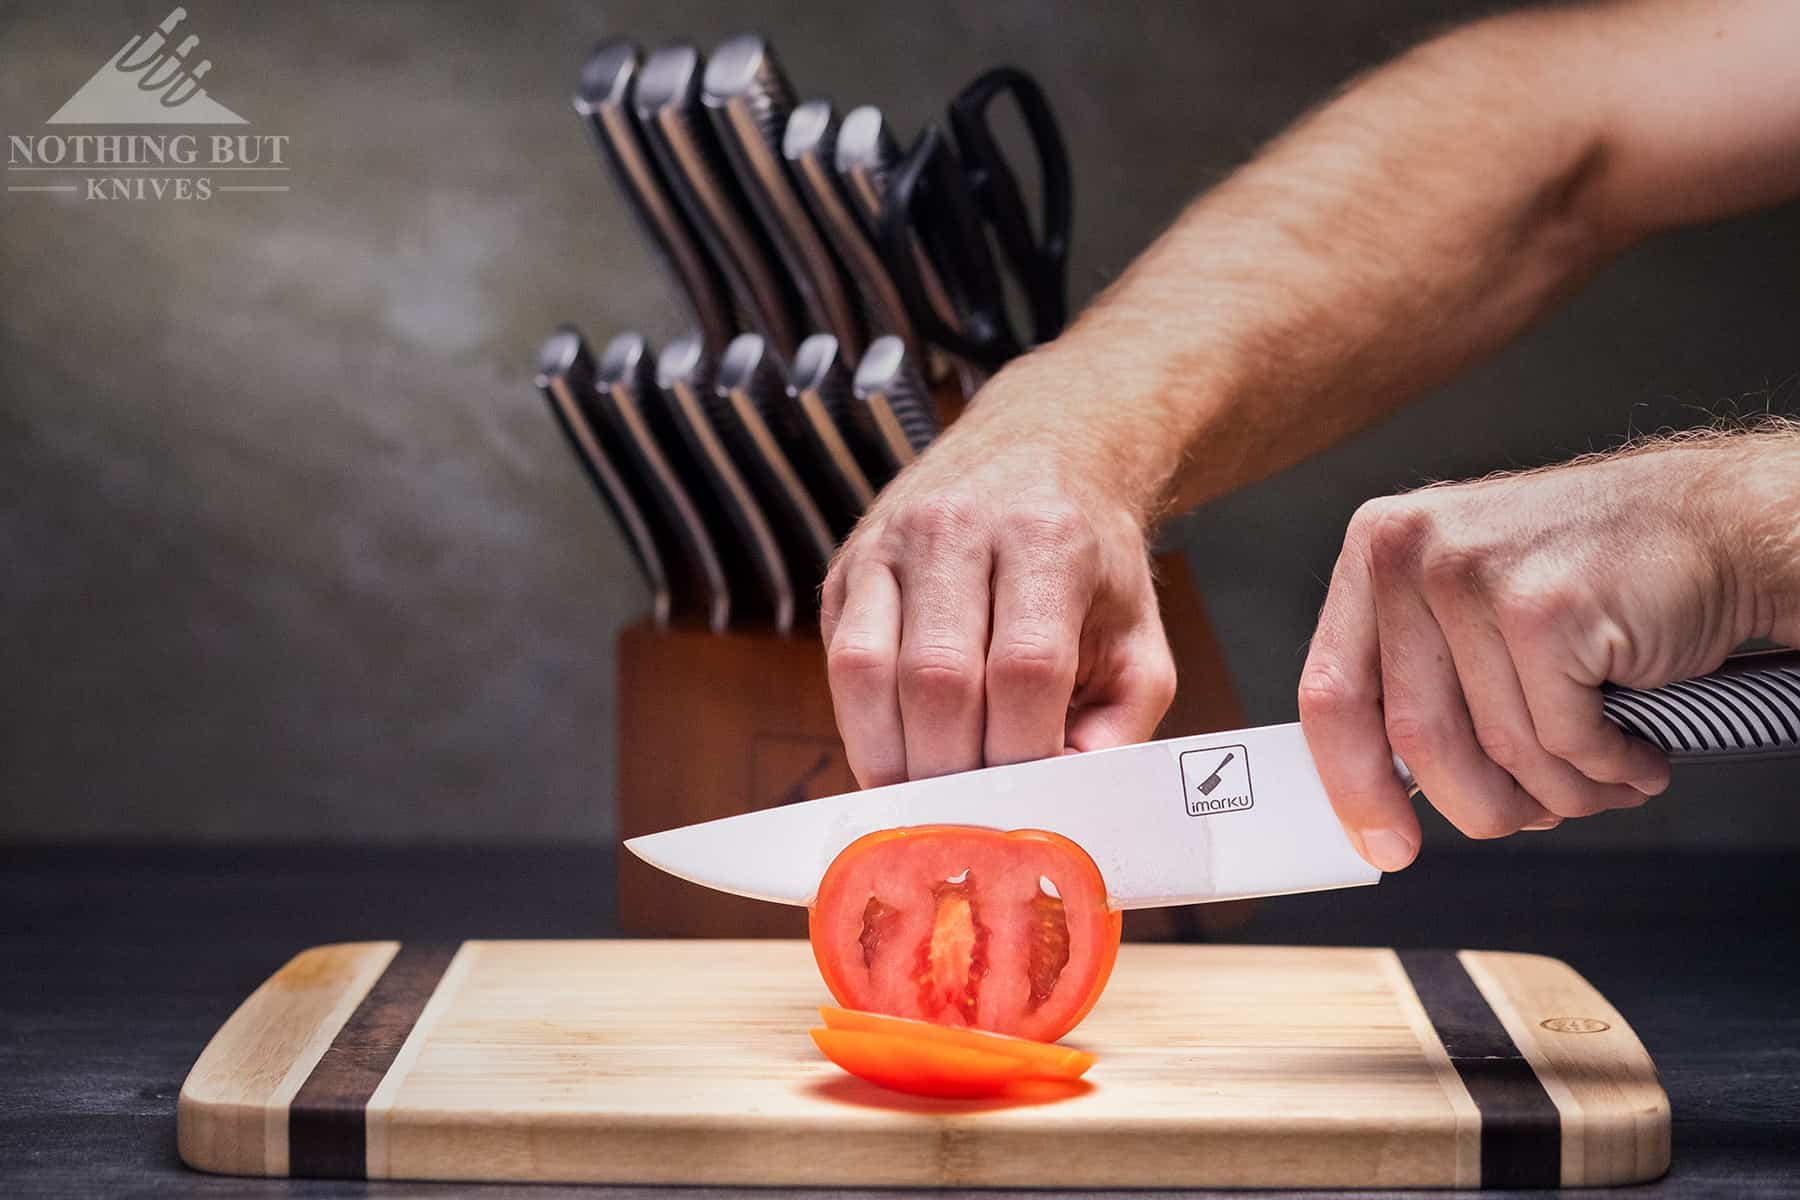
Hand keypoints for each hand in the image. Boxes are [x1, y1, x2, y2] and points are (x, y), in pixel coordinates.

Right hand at [820, 362, 1176, 786]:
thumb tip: (1060, 805)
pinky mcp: (850, 565)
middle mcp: (959, 528)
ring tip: (930, 801)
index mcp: (1048, 539)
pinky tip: (899, 757)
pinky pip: (840, 662)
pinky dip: (864, 727)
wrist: (1042, 452)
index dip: (1023, 754)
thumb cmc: (1093, 563)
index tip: (1031, 804)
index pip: (1025, 668)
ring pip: (869, 671)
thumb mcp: (1140, 638)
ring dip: (896, 758)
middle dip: (956, 770)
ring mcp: (891, 542)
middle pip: (940, 677)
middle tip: (978, 815)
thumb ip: (1119, 728)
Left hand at [1298, 437, 1795, 870]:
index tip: (1381, 844)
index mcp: (1377, 553)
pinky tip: (1633, 754)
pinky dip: (1608, 768)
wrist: (1713, 524)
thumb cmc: (1592, 577)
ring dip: (1559, 792)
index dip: (1353, 785)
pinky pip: (1563, 740)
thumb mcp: (1468, 606)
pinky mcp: (1547, 608)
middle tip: (1527, 818)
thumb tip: (1378, 792)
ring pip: (1497, 748)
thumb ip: (1417, 678)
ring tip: (1597, 779)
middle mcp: (1412, 554)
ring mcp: (1476, 574)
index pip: (1331, 692)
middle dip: (1481, 804)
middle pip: (1415, 739)